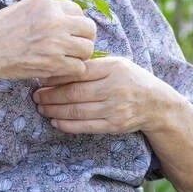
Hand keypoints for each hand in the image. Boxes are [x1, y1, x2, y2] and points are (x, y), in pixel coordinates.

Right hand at [0, 0, 95, 81]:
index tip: (67, 30)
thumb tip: (70, 18)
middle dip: (83, 37)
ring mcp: (57, 43)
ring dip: (79, 55)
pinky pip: (78, 67)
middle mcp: (55, 21)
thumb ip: (49, 11)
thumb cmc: (0, 29)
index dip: (75, 22)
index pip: (79, 11)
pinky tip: (59, 68)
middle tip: (72, 45)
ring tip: (65, 57)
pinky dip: (71, 70)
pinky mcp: (54, 64)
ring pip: (87, 49)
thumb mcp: (25, 8)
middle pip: (89, 29)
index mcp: (48, 4)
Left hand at [32, 56, 179, 134]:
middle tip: (35, 96)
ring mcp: (115, 109)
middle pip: (74, 92)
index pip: (79, 72)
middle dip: (50, 95)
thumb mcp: (116, 65)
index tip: (41, 79)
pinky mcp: (114, 126)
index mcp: (114, 68)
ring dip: (54, 111)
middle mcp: (114, 88)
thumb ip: (91, 66)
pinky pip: (85, 126)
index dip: (57, 77)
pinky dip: (67, 125)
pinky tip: (55, 121)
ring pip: (77, 111)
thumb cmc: (130, 80)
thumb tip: (57, 68)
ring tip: (41, 108)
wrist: (156, 104)